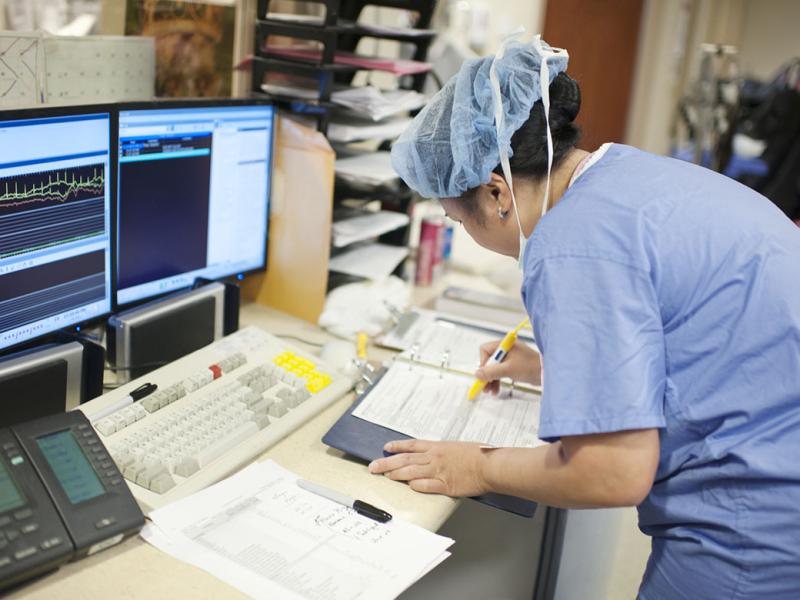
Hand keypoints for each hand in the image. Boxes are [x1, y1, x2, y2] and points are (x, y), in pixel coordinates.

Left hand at [368, 439, 489, 496]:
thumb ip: (443, 452)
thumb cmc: (478, 454)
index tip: (385, 448)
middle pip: (405, 459)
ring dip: (396, 474)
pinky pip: (425, 485)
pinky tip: (407, 487)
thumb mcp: (457, 447)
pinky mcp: (445, 485)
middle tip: (373, 466)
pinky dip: (415, 486)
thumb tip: (433, 455)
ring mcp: (438, 471)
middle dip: (387, 463)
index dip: (397, 447)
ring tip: (384, 476)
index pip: (411, 446)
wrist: (489, 464)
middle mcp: (434, 457)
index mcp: (437, 447)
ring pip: (411, 472)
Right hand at [476, 340, 540, 393]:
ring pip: (493, 368)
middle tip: (483, 386)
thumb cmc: (530, 366)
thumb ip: (491, 372)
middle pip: (488, 361)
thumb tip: (477, 374)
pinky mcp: (513, 366)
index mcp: (504, 345)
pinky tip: (495, 389)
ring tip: (489, 391)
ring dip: (490, 379)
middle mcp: (505, 350)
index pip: (485, 350)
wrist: (546, 373)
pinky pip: (500, 373)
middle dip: (486, 374)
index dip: (483, 362)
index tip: (484, 374)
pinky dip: (497, 380)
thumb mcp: (508, 369)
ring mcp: (509, 359)